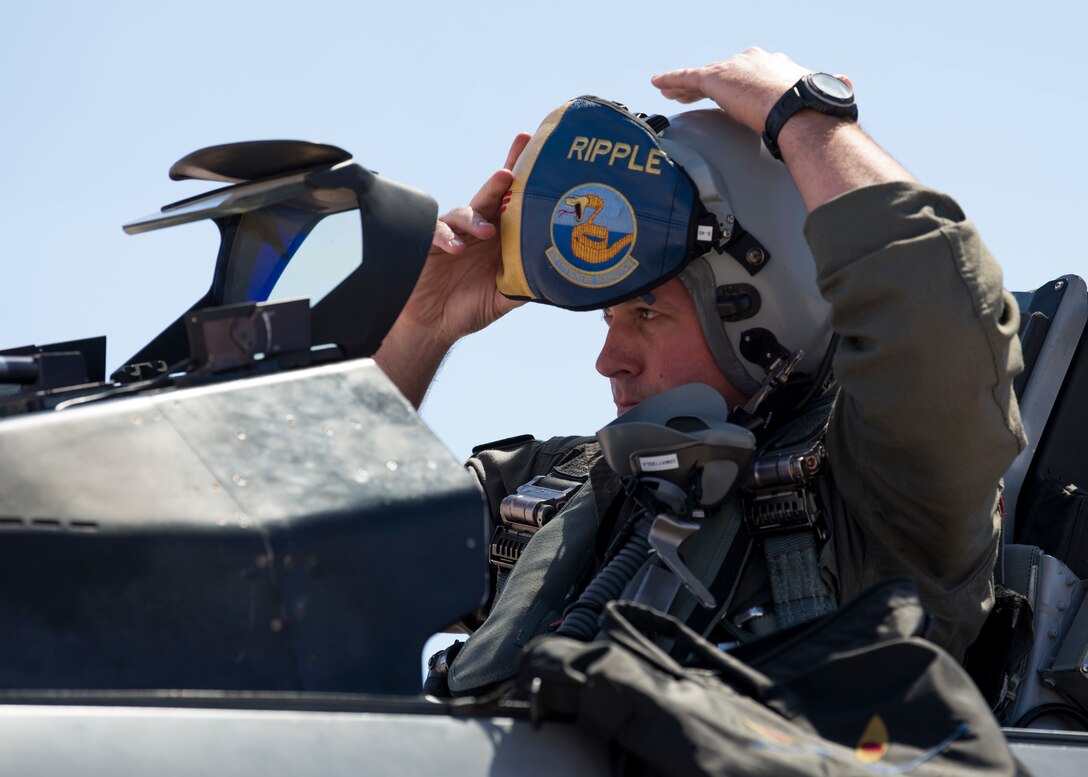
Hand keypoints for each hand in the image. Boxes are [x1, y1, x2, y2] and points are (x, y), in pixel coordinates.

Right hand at [396, 132, 531, 345]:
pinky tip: (457, 248)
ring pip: (465, 212)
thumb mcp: (503, 298)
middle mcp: (477, 229)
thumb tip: (557, 282)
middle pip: (491, 195)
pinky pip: (437, 231)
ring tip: (487, 232)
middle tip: (509, 172)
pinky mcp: (429, 242)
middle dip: (501, 178)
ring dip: (476, 219)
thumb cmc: (469, 308)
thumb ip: (525, 286)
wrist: (434, 325)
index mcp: (499, 237)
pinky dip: (446, 237)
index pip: (513, 202)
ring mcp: (453, 233)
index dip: (521, 174)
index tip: (532, 147)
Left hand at [651, 47, 813, 134]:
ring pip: (703, 76)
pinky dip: (672, 79)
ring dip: (685, 85)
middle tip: (691, 93)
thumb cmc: (809, 114)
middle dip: (708, 84)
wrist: (799, 107)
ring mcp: (734, 67)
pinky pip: (687, 77)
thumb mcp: (807, 112)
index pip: (748, 77)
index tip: (733, 96)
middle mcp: (754, 61)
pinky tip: (658, 83)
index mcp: (776, 68)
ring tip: (670, 92)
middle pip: (723, 74)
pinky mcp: (717, 76)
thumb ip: (803, 116)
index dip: (736, 86)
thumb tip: (818, 131)